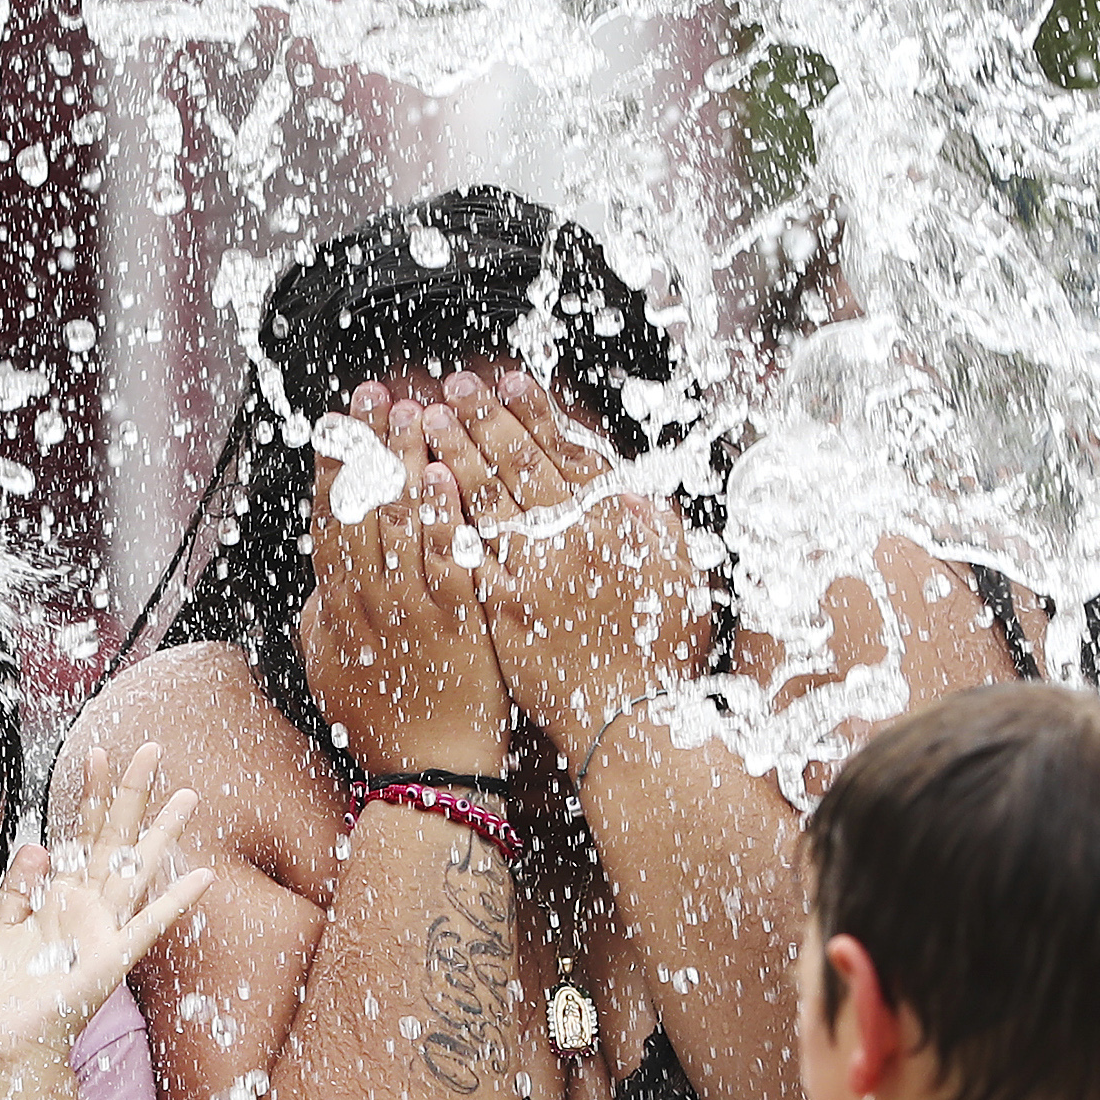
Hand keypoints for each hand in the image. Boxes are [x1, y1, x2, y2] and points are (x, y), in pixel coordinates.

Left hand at [0, 743, 214, 1095]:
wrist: (0, 1046)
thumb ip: (18, 888)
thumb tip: (39, 845)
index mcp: (57, 899)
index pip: (79, 834)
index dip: (88, 795)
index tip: (98, 753)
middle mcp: (86, 909)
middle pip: (114, 838)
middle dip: (130, 794)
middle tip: (150, 748)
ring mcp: (102, 932)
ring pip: (137, 870)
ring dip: (161, 833)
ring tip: (187, 795)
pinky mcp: (109, 960)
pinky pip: (147, 926)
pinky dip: (175, 901)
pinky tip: (202, 874)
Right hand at [292, 387, 512, 779]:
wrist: (428, 776)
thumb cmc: (387, 725)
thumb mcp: (334, 673)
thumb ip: (323, 623)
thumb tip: (315, 587)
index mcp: (337, 610)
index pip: (329, 522)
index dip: (333, 467)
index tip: (337, 421)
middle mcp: (368, 605)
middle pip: (363, 511)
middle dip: (369, 448)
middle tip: (377, 397)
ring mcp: (411, 614)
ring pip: (402, 527)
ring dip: (407, 467)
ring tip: (416, 415)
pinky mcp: (456, 627)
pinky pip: (446, 563)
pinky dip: (444, 519)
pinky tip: (446, 477)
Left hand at [439, 372, 709, 758]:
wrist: (630, 720)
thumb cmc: (661, 652)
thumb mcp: (678, 575)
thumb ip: (651, 526)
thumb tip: (625, 491)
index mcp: (612, 525)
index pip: (565, 454)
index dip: (534, 413)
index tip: (508, 380)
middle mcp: (569, 543)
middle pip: (516, 467)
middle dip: (482, 420)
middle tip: (452, 387)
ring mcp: (531, 576)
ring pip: (484, 503)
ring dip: (452, 456)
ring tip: (424, 422)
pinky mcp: (502, 611)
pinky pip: (466, 559)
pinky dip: (442, 521)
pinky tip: (421, 494)